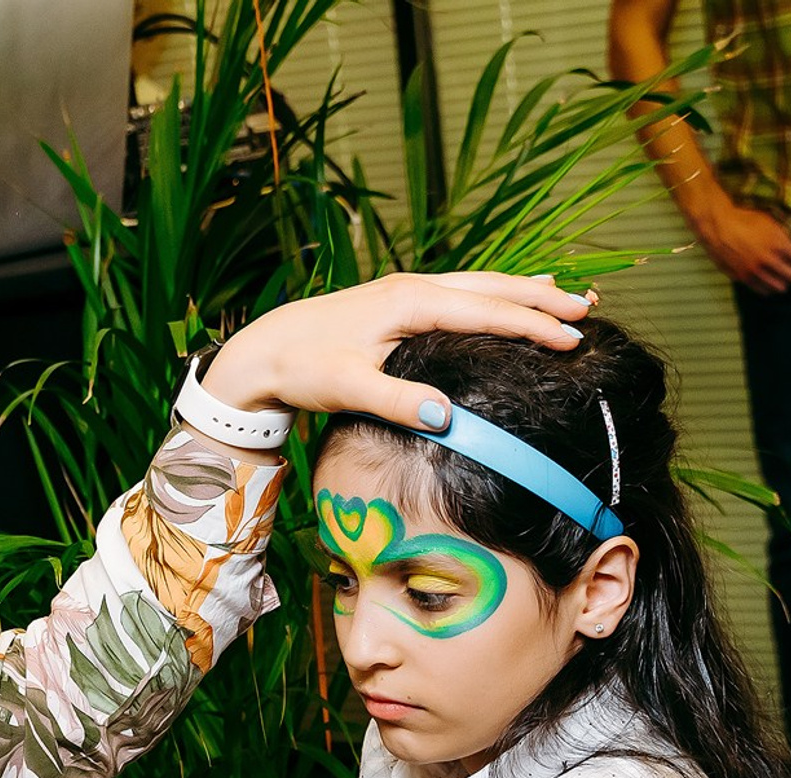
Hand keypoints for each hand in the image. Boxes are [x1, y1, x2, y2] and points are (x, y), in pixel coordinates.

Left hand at [203, 272, 596, 429]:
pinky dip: (494, 294)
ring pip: (479, 284)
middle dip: (542, 297)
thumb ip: (398, 401)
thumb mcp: (348, 388)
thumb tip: (446, 418)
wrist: (264, 351)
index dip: (532, 324)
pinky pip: (461, 292)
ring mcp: (407, 291)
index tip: (572, 339)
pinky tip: (508, 296)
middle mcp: (414, 288)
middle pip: (493, 287)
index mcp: (410, 303)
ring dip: (524, 289)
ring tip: (567, 295)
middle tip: (589, 310)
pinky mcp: (398, 303)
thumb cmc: (303, 368)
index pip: (486, 311)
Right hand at [695, 194, 790, 292]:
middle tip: (790, 273)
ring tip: (783, 284)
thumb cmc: (744, 221)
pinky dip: (767, 289)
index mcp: (777, 243)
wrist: (718, 228)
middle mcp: (766, 259)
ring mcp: (753, 270)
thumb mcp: (769, 223)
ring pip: (776, 286)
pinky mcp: (741, 277)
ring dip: (781, 285)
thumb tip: (789, 250)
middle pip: (789, 275)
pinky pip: (760, 288)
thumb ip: (783, 237)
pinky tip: (769, 288)